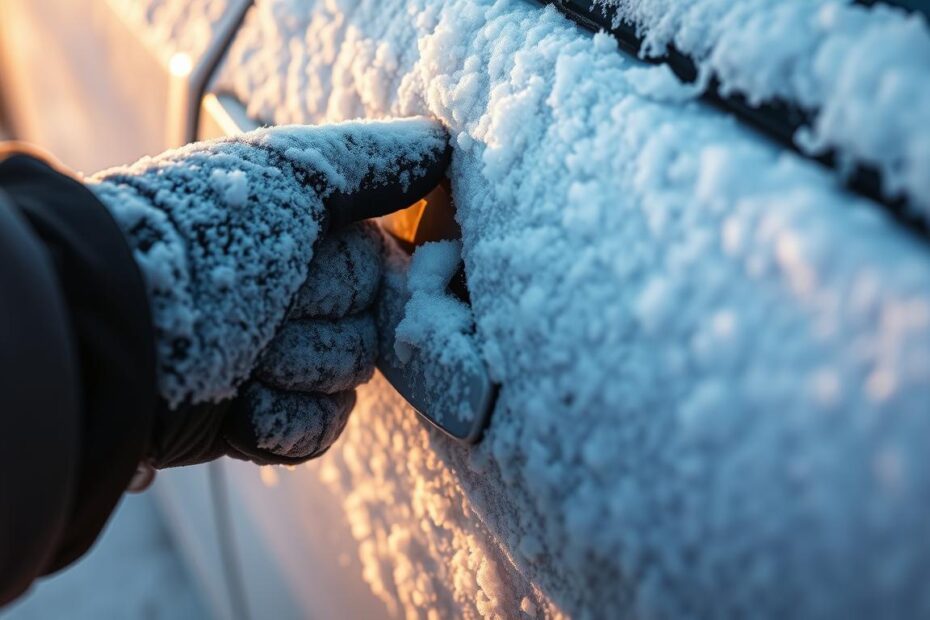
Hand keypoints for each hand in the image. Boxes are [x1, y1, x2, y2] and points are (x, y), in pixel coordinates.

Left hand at [88, 118, 448, 466]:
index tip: (307, 264)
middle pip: (372, 331)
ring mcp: (281, 361)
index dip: (353, 276)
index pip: (386, 269)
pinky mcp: (265, 421)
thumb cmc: (201, 244)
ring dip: (292, 370)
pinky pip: (321, 431)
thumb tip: (439, 142)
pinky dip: (281, 421)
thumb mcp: (289, 180)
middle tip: (259, 308)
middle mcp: (297, 298)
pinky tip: (240, 402)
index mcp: (307, 240)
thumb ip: (368, 164)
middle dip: (317, 324)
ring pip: (348, 383)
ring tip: (234, 354)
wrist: (120, 334)